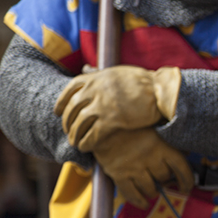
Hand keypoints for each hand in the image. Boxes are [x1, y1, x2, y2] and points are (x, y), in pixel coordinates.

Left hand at [54, 65, 180, 152]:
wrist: (160, 92)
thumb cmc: (143, 82)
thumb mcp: (116, 72)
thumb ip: (100, 73)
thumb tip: (88, 69)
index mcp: (95, 78)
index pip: (69, 90)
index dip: (61, 102)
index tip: (57, 112)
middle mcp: (95, 91)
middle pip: (72, 109)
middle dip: (67, 122)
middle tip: (68, 131)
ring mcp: (102, 106)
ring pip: (79, 123)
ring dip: (74, 135)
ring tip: (75, 142)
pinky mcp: (112, 121)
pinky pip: (92, 135)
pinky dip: (86, 142)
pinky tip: (84, 148)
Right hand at [91, 128, 192, 208]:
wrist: (101, 124)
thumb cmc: (131, 126)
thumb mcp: (154, 127)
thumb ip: (169, 140)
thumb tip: (187, 154)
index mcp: (160, 145)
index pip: (181, 167)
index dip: (187, 180)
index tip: (186, 187)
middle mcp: (148, 157)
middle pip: (164, 178)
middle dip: (165, 181)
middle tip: (161, 179)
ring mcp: (133, 167)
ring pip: (151, 189)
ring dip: (153, 191)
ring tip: (152, 189)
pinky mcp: (118, 174)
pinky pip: (132, 194)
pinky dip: (139, 201)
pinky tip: (144, 203)